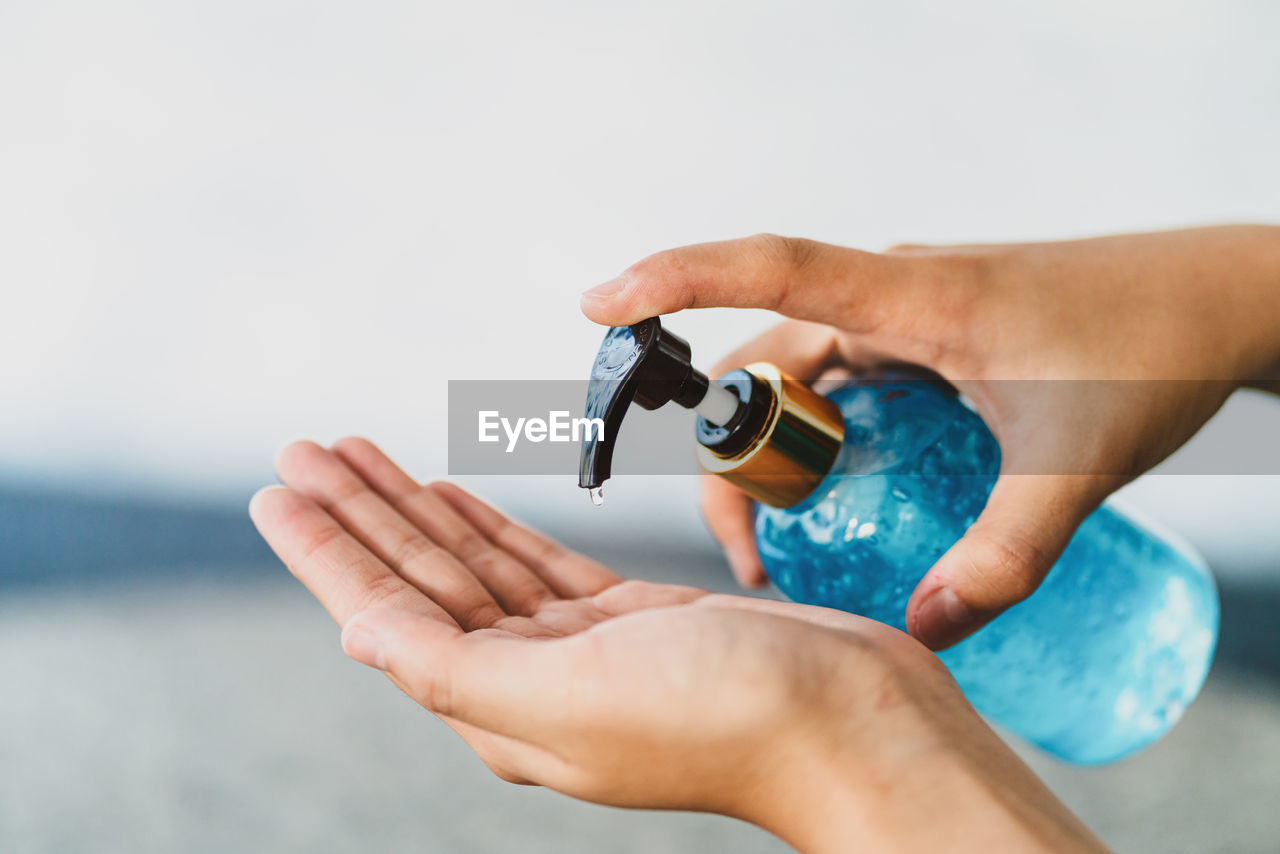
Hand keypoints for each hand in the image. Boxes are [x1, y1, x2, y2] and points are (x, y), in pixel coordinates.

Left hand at [250, 438, 1103, 853]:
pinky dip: (491, 524)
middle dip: (362, 512)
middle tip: (307, 450)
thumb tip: (358, 635)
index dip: (330, 548)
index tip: (279, 489)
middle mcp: (530, 680)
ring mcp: (580, 647)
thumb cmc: (728, 721)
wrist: (853, 721)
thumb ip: (456, 668)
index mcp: (502, 709)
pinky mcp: (629, 617)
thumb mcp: (572, 697)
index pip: (389, 613)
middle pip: (423, 578)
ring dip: (417, 507)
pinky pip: (537, 560)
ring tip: (361, 455)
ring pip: (474, 562)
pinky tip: (455, 495)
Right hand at [581, 226, 1279, 648]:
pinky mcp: (926, 332)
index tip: (600, 302)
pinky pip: (842, 379)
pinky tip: (848, 492)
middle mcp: (893, 295)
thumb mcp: (1076, 466)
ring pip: (799, 372)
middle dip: (736, 455)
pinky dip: (821, 434)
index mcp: (913, 299)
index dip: (675, 278)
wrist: (1219, 296)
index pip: (770, 270)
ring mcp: (908, 312)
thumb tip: (923, 631)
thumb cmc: (1151, 349)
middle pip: (765, 360)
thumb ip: (1001, 559)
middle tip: (758, 556)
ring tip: (794, 538)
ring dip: (778, 450)